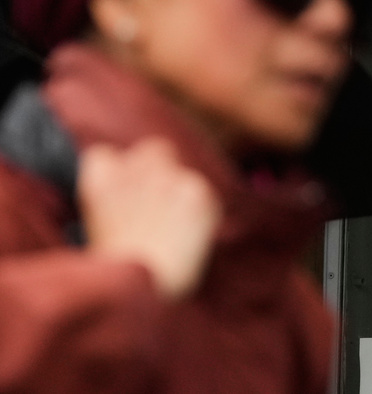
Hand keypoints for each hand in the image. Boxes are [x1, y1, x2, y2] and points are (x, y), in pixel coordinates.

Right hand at [77, 138, 222, 300]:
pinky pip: (203, 192)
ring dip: (180, 188)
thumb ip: (115, 194)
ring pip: (182, 168)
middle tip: (157, 206)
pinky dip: (201, 208)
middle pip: (154, 149)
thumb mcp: (96, 225)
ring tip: (171, 226)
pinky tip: (189, 233)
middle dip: (157, 170)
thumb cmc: (120, 270)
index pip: (107, 154)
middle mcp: (134, 170)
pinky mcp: (198, 192)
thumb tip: (136, 184)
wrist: (148, 292)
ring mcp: (169, 178)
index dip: (118, 177)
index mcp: (101, 178)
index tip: (122, 200)